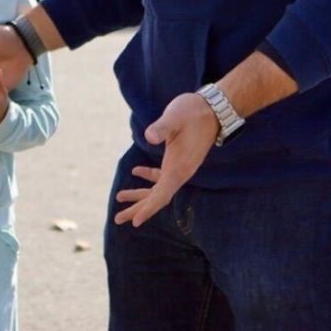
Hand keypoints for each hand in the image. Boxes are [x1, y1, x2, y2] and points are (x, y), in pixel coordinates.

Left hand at [114, 93, 218, 227]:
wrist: (214, 108)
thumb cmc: (193, 112)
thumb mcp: (175, 117)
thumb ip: (162, 127)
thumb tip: (150, 136)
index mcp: (178, 168)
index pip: (161, 195)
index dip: (148, 209)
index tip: (135, 221)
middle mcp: (180, 172)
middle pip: (157, 198)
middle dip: (138, 208)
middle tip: (117, 218)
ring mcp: (180, 167)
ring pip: (158, 188)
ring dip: (140, 195)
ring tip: (119, 197)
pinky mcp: (179, 159)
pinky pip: (162, 176)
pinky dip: (148, 177)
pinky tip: (135, 172)